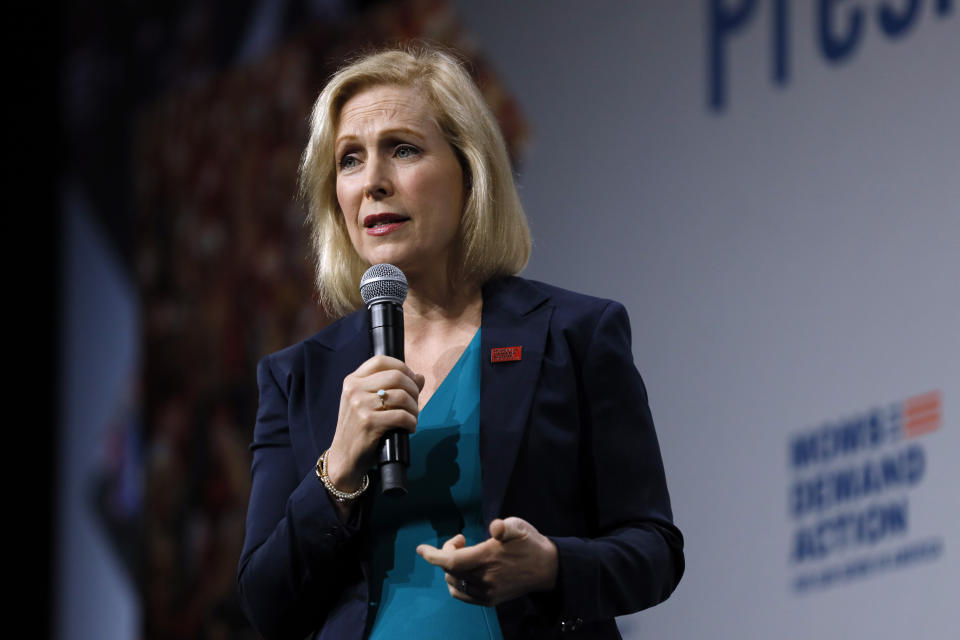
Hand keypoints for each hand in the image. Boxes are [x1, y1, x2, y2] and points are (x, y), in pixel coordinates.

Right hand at [325, 355, 424, 490]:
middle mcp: (354, 390)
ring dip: (414, 408)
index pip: (381, 360)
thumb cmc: (360, 430)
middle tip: (415, 403)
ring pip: (402, 396)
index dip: (402, 367)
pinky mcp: (368, 423)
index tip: (411, 380)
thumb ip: (393, 388)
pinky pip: (402, 415)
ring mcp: (359, 405)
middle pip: (396, 376)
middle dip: (413, 389)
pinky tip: (409, 428)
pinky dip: (412, 422)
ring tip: (413, 417)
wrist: (344, 458)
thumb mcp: (369, 404)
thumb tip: (420, 377)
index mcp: (352, 381)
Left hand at [416, 517, 557, 605]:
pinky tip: (465, 570)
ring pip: (453, 583)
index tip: (421, 549)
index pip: (451, 560)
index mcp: (488, 558)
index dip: (433, 555)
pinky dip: (455, 582)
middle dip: (446, 553)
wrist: (547, 569)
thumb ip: (505, 526)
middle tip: (461, 540)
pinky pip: (462, 594)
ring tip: (465, 554)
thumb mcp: (519, 527)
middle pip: (449, 570)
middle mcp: (484, 579)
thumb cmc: (529, 543)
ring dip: (450, 568)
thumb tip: (495, 528)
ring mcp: (486, 592)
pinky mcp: (489, 600)